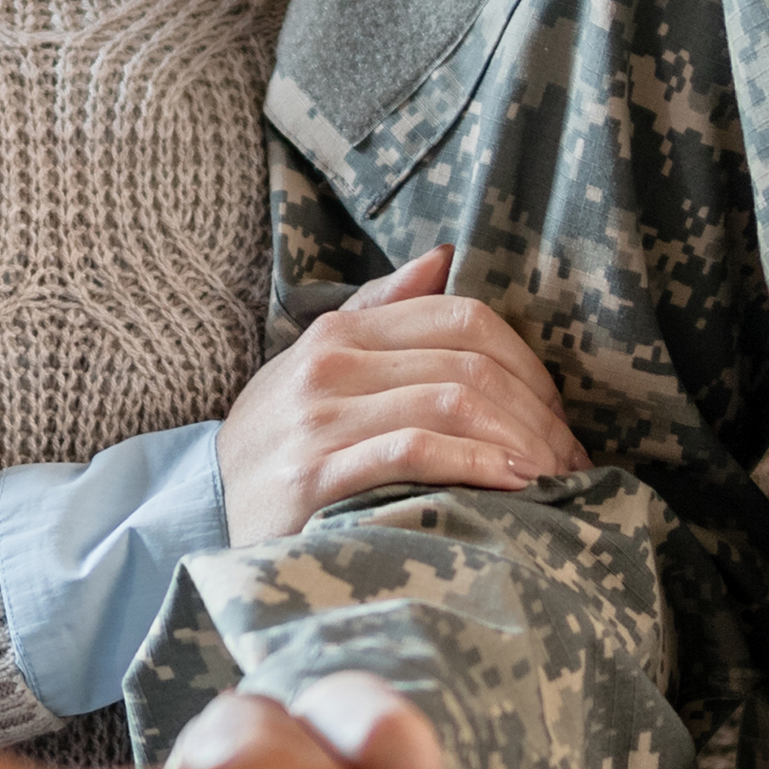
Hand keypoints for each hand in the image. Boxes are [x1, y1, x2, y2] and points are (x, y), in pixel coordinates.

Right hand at [221, 251, 587, 544]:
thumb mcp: (317, 365)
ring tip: (553, 477)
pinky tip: (512, 484)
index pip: (462, 318)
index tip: (556, 414)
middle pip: (468, 364)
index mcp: (341, 331)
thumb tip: (445, 256)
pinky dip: (476, 463)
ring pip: (451, 403)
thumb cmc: (277, 441)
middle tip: (570, 458)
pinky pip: (415, 451)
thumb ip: (380, 310)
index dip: (527, 364)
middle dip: (536, 414)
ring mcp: (319, 419)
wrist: (198, 512)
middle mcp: (329, 364)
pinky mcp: (315, 477)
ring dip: (518, 441)